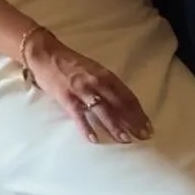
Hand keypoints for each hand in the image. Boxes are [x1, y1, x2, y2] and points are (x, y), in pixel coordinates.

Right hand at [23, 29, 151, 144]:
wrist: (47, 54)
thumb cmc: (72, 64)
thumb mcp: (95, 70)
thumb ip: (108, 85)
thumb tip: (122, 104)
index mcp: (106, 76)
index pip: (127, 96)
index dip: (139, 112)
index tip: (148, 126)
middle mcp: (97, 82)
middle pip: (119, 104)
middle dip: (133, 121)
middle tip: (143, 136)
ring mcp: (82, 90)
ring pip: (103, 110)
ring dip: (115, 126)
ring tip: (125, 140)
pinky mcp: (66, 97)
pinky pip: (79, 114)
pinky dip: (86, 127)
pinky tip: (94, 139)